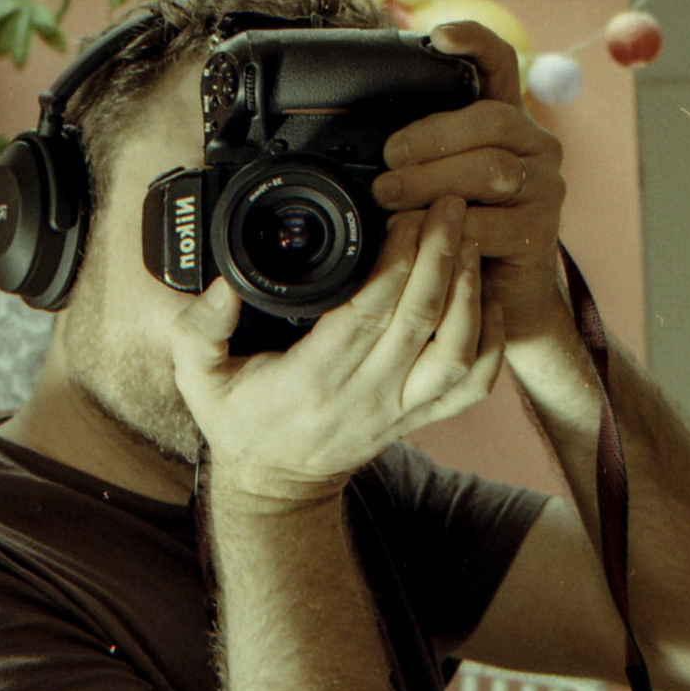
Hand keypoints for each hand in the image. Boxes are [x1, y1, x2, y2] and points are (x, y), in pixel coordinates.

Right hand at [170, 194, 503, 509]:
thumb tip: (221, 288)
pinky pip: (471, 386)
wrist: (276, 487)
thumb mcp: (198, 380)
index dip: (394, 261)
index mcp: (312, 380)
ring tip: (468, 239)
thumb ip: (198, 332)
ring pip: (455, 352)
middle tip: (447, 203)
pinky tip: (487, 299)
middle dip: (439, 254)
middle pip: (419, 321)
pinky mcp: (417, 418)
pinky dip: (491, 343)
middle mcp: (363, 397)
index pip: (366, 314)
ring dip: (469, 292)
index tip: (403, 214)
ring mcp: (396, 410)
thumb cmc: (242, 425)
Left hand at [371, 22, 566, 336]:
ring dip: (433, 184)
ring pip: (490, 170)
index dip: (474, 43)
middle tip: (386, 166)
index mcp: (508, 124)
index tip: (437, 38)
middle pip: (489, 121)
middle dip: (430, 140)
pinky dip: (449, 231)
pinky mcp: (539, 232)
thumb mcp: (436, 189)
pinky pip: (490, 224)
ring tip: (392, 200)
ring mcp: (544, 188)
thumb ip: (420, 161)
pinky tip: (420, 237)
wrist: (499, 299)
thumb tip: (372, 155)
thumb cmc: (459, 238)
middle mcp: (535, 147)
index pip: (500, 66)